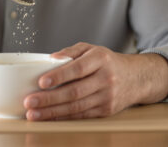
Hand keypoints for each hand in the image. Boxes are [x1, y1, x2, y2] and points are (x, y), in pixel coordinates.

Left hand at [23, 43, 167, 120]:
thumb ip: (70, 52)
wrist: (136, 78)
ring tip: (34, 113)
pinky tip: (50, 118)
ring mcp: (107, 97)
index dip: (59, 76)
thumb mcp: (92, 49)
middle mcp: (106, 79)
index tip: (41, 81)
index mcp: (100, 59)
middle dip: (49, 99)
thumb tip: (50, 59)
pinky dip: (63, 118)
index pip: (77, 68)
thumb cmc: (108, 62)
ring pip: (76, 107)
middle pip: (74, 91)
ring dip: (52, 112)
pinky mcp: (106, 111)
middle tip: (30, 101)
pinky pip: (82, 116)